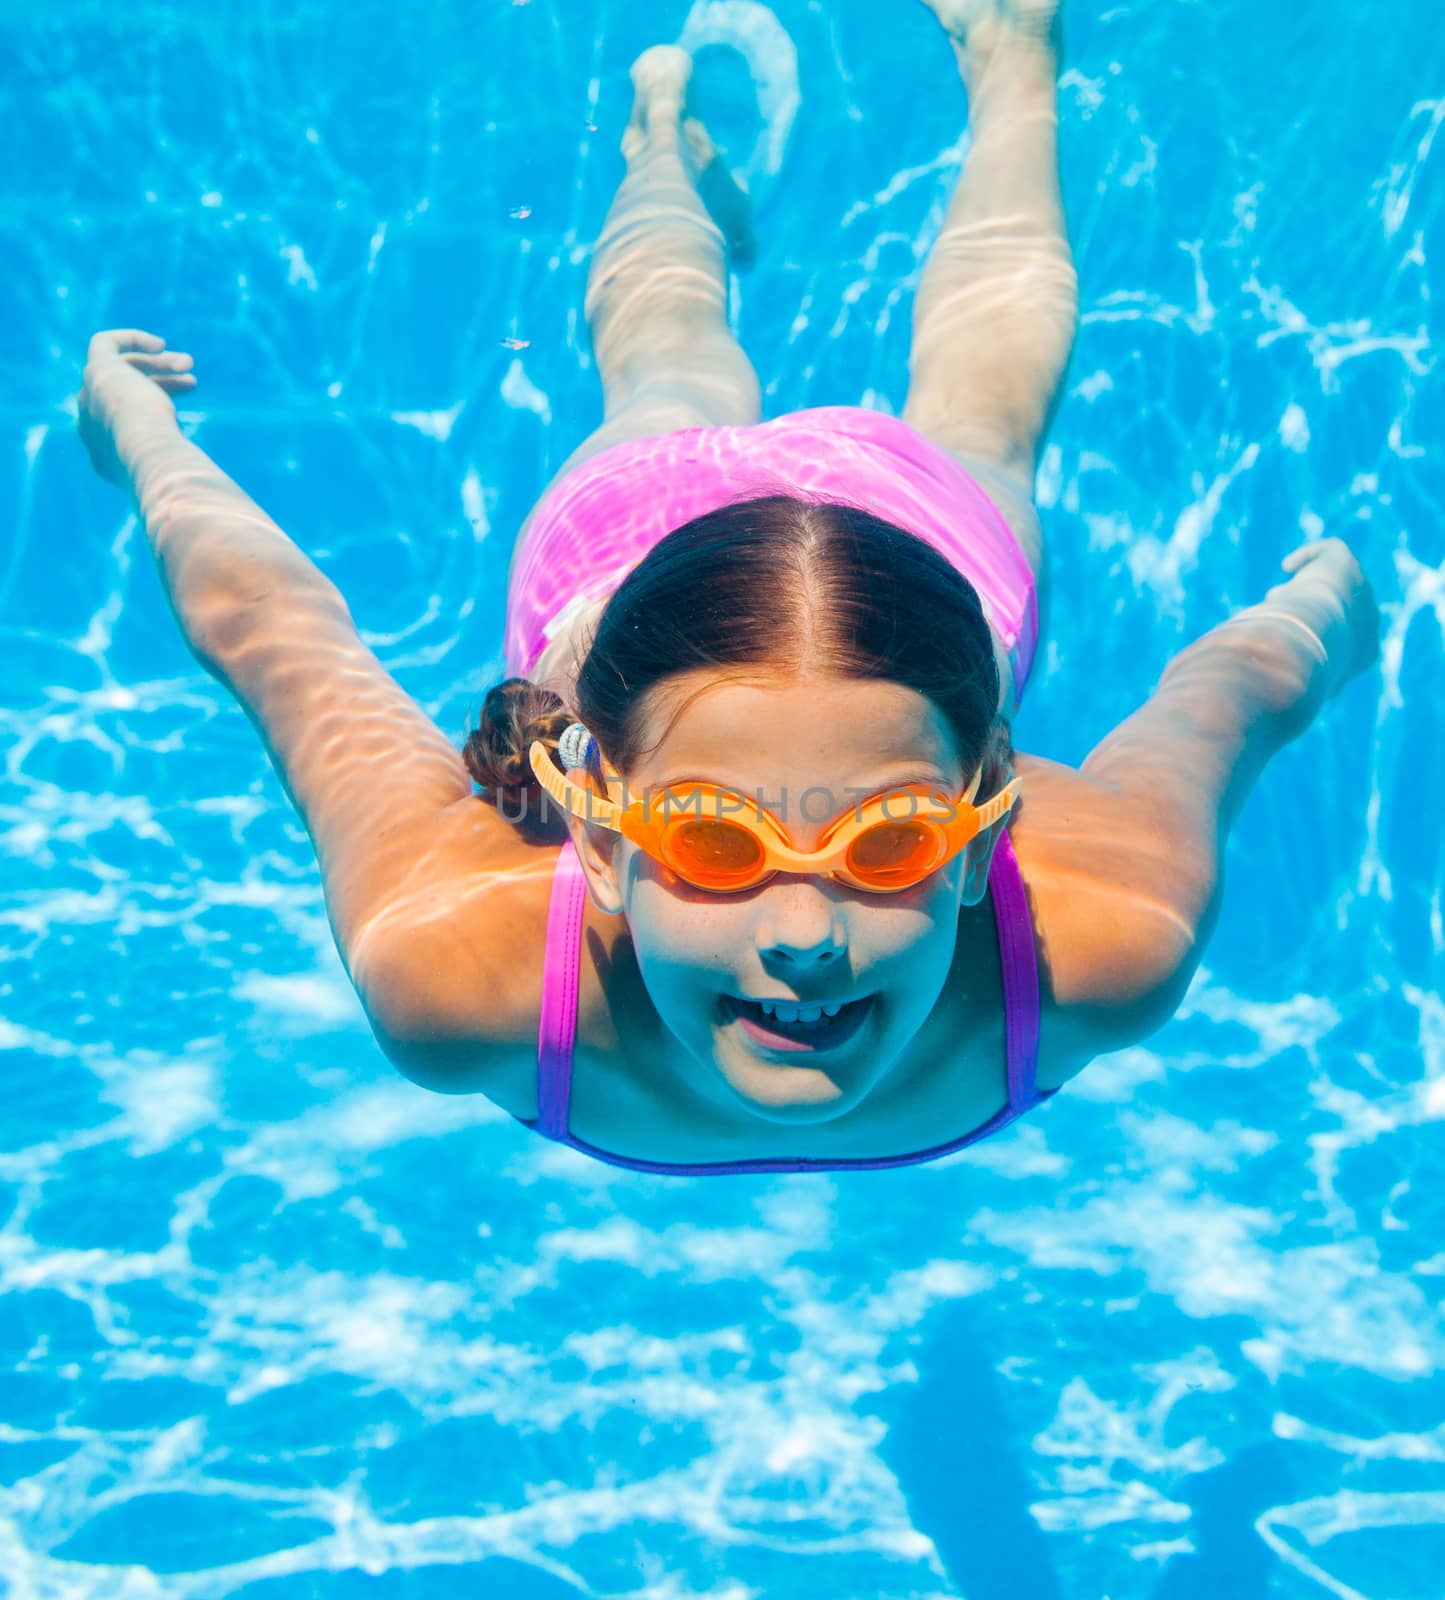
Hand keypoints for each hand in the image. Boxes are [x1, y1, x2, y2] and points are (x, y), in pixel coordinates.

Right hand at [77, 329, 196, 485]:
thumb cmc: (166, 467)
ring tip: (189, 363)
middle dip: (160, 382)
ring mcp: (90, 397)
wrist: (146, 454)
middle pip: (123, 394)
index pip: (126, 422)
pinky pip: (104, 344)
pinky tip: (160, 344)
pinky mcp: (96, 371)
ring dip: (157, 364)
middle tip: (192, 380)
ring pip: (120, 370)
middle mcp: (90, 426)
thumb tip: (191, 467)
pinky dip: (131, 339)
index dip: (157, 407)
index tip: (186, 407)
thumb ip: (174, 463)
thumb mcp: (172, 469)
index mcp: (103, 455)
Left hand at [1267, 536, 1380, 699]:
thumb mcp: (1292, 689)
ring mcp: (1360, 591)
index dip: (1315, 641)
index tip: (1287, 643)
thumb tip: (1266, 696)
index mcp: (1363, 655)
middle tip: (1278, 620)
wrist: (1315, 637)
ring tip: (1274, 595)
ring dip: (1305, 590)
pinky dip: (1310, 556)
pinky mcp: (1346, 565)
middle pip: (1338, 613)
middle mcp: (1368, 622)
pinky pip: (1333, 553)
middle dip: (1308, 615)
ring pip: (1335, 585)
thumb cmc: (1302, 669)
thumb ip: (1285, 692)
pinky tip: (1286, 565)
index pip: (1343, 646)